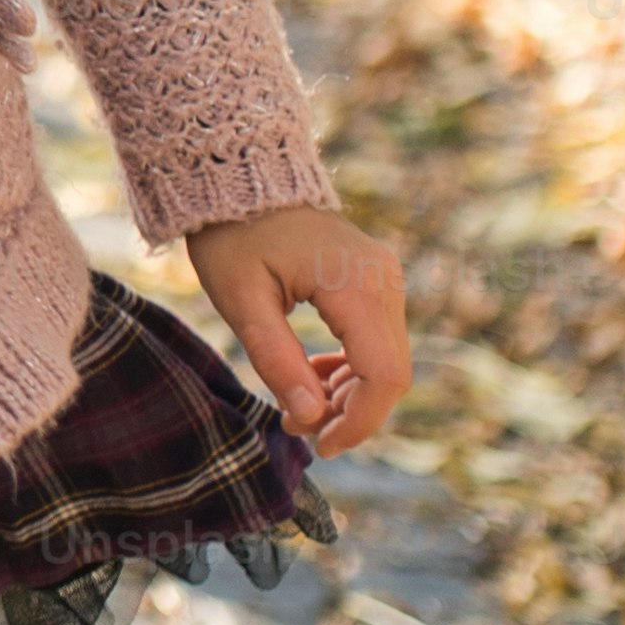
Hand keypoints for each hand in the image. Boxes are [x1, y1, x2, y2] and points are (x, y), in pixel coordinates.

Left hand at [185, 201, 407, 452]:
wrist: (240, 177)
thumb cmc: (232, 236)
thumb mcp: (242, 303)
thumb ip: (278, 360)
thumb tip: (311, 418)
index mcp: (355, 284)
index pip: (382, 373)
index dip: (359, 421)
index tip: (320, 446)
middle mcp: (384, 280)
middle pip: (392, 372)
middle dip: (351, 412)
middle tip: (298, 427)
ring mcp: (386, 277)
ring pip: (389, 359)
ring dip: (352, 393)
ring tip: (301, 405)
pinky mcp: (378, 279)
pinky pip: (380, 338)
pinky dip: (354, 367)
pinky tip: (316, 375)